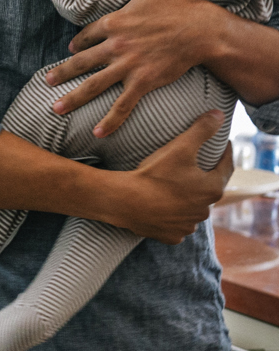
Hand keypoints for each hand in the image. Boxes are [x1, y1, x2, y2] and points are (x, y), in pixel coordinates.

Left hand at [44, 0, 217, 136]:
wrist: (202, 29)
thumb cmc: (177, 3)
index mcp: (114, 22)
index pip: (87, 35)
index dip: (77, 43)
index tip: (70, 50)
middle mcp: (116, 46)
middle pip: (82, 62)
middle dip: (61, 73)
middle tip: (46, 82)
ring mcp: (128, 66)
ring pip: (94, 85)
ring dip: (73, 98)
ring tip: (56, 109)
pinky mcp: (143, 82)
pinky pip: (123, 105)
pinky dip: (111, 120)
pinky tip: (98, 133)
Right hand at [103, 111, 231, 241]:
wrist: (124, 200)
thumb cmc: (153, 174)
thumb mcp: (180, 147)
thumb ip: (201, 130)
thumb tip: (219, 115)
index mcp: (212, 189)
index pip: (226, 166)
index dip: (224, 152)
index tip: (221, 142)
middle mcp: (204, 211)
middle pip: (208, 188)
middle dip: (203, 176)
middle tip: (192, 163)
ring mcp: (187, 226)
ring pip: (192, 208)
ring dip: (188, 198)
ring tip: (176, 184)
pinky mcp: (171, 235)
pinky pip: (176, 223)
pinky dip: (173, 215)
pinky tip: (164, 205)